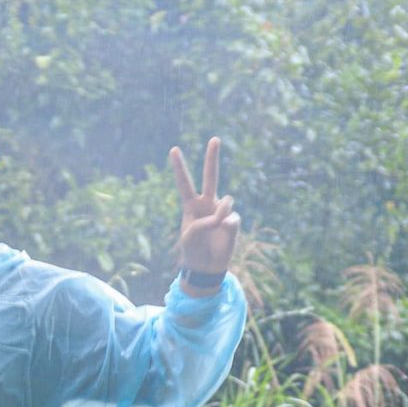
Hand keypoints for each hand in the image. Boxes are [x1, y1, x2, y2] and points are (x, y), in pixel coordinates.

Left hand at [170, 137, 237, 280]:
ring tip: (217, 225)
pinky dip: (228, 225)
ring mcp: (222, 211)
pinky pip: (233, 217)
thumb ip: (206, 221)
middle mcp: (207, 203)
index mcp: (191, 205)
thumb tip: (227, 212)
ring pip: (227, 200)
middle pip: (210, 176)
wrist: (207, 267)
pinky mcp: (233, 222)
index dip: (179, 167)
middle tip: (214, 138)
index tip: (174, 149)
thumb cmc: (193, 251)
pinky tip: (224, 231)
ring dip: (222, 211)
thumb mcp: (190, 236)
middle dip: (212, 157)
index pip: (184, 182)